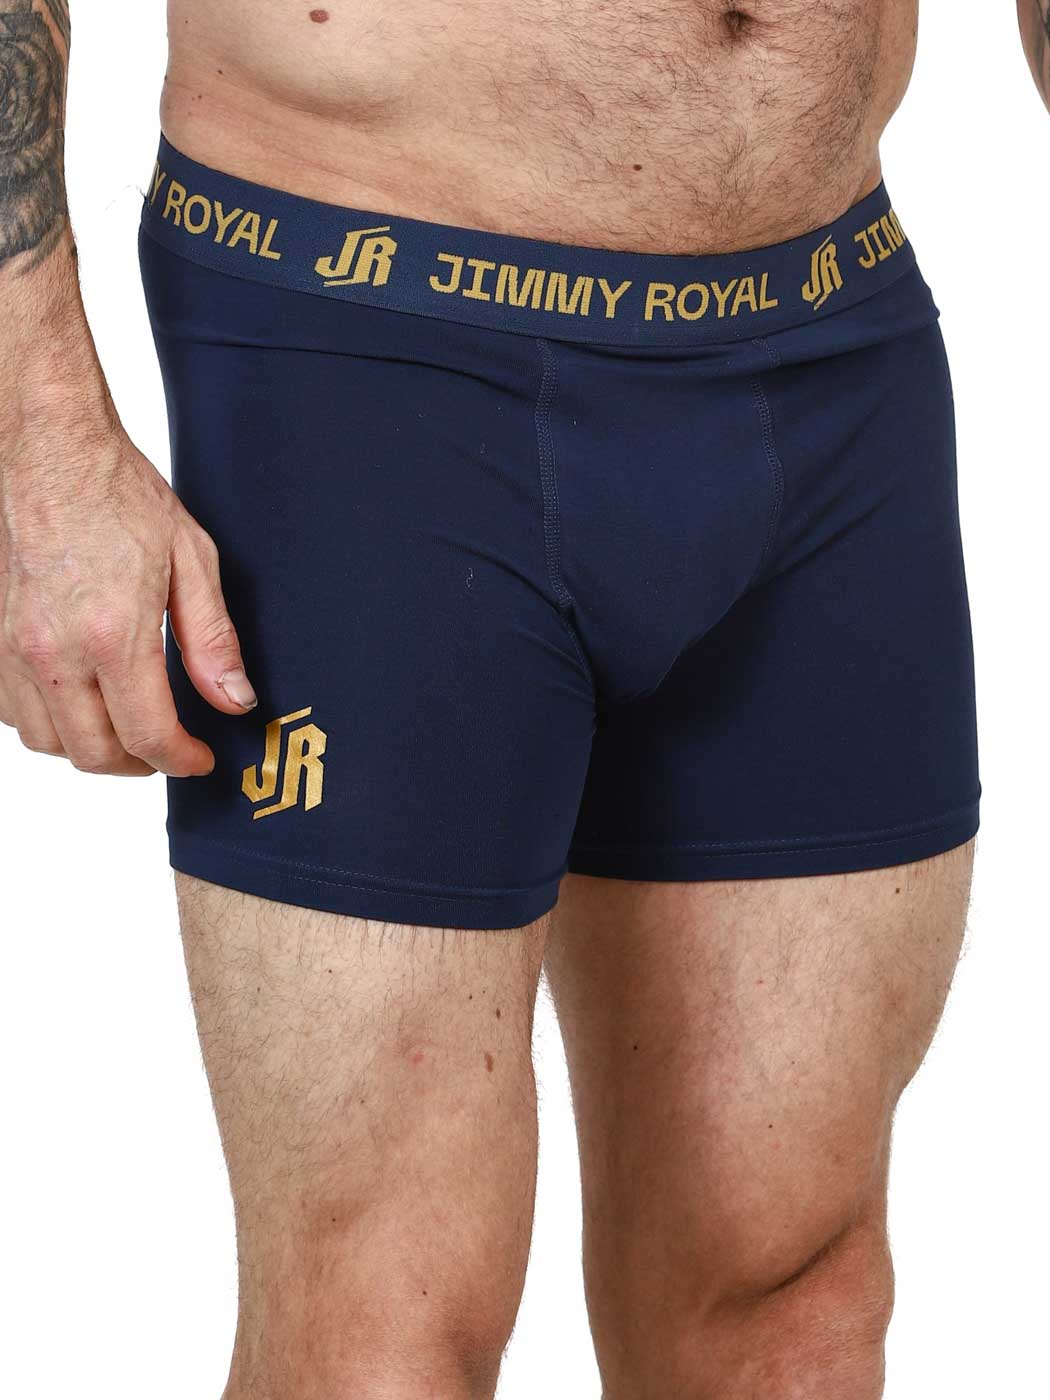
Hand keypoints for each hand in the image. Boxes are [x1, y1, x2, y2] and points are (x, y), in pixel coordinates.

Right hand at [0, 415, 255, 776]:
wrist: (52, 451)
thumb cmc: (119, 494)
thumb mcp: (192, 562)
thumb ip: (213, 641)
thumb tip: (234, 700)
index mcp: (112, 634)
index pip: (147, 735)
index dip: (180, 761)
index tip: (199, 759)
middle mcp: (54, 649)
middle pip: (93, 753)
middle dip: (139, 765)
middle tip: (168, 750)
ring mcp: (14, 645)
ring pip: (46, 740)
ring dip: (91, 747)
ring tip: (127, 729)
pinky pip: (11, 711)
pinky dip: (48, 722)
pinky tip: (79, 701)